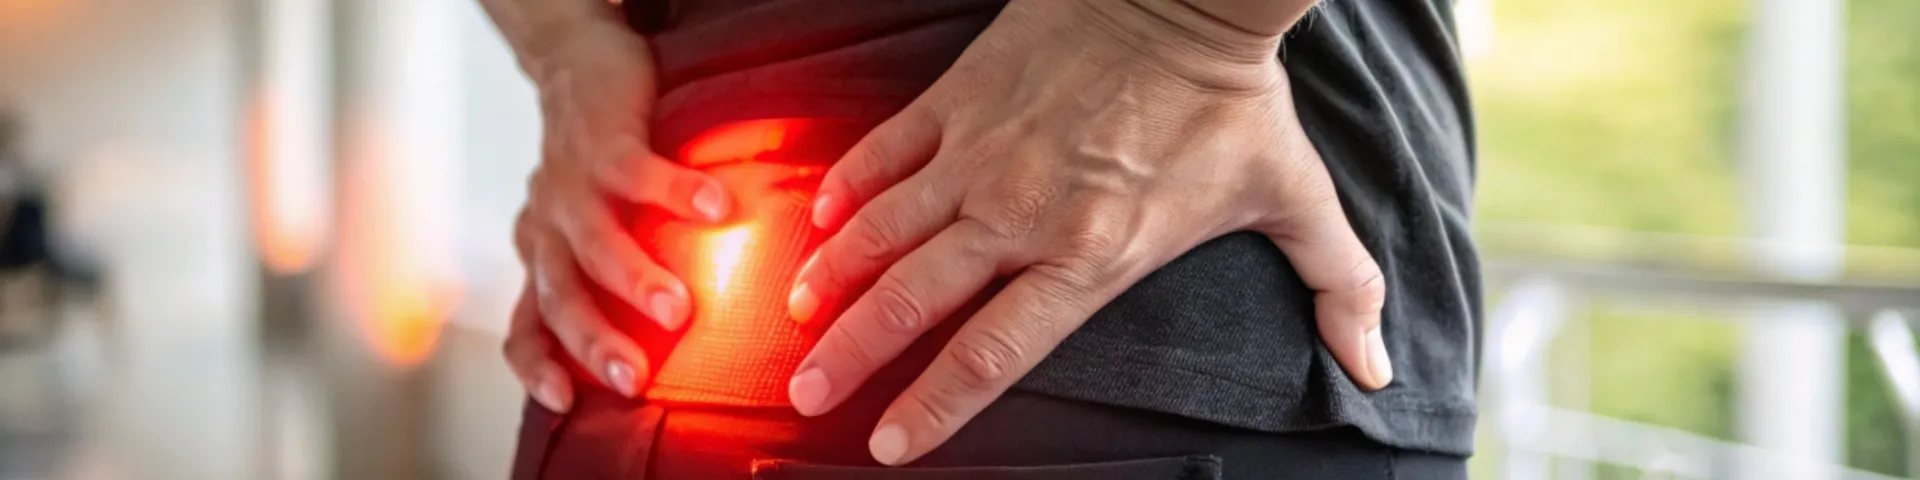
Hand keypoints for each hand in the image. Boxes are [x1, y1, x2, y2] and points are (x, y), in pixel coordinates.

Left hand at [501, 22, 732, 412]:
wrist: (577, 64)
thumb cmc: (598, 165)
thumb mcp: (588, 228)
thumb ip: (607, 281)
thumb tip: (662, 348)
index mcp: (544, 258)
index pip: (526, 326)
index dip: (537, 365)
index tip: (564, 402)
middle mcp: (548, 228)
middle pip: (563, 297)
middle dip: (596, 341)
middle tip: (635, 378)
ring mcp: (572, 185)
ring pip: (597, 241)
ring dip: (637, 279)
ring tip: (680, 310)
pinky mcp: (603, 140)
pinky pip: (640, 171)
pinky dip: (679, 191)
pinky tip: (720, 205)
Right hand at [783, 0, 1387, 464]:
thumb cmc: (1235, 101)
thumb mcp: (1294, 199)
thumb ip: (1337, 288)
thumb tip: (1374, 366)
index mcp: (1092, 255)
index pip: (996, 352)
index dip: (936, 404)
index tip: (890, 445)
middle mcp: (1023, 214)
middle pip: (915, 301)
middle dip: (852, 356)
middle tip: (805, 394)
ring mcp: (981, 153)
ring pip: (884, 229)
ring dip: (834, 277)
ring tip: (796, 315)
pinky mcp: (960, 97)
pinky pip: (886, 150)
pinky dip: (848, 188)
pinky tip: (819, 219)